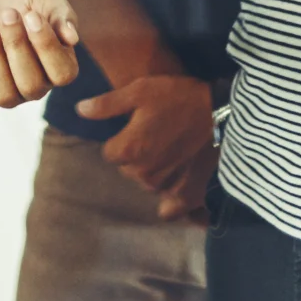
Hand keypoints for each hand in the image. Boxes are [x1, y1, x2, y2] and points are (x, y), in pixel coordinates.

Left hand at [0, 0, 79, 112]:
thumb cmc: (16, 1)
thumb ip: (61, 13)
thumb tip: (72, 38)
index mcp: (59, 66)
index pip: (63, 73)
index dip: (47, 46)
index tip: (31, 14)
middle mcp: (36, 86)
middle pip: (31, 85)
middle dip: (17, 45)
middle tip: (8, 14)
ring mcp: (9, 94)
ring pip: (5, 96)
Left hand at [76, 73, 216, 215]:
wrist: (222, 112)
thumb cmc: (177, 97)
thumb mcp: (138, 91)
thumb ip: (106, 105)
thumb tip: (79, 110)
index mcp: (129, 149)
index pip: (110, 154)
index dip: (120, 139)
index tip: (135, 128)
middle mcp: (144, 173)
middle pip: (129, 170)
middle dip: (137, 157)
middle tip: (156, 137)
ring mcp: (167, 187)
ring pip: (149, 184)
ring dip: (154, 173)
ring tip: (171, 152)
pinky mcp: (189, 195)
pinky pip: (171, 210)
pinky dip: (171, 204)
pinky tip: (175, 192)